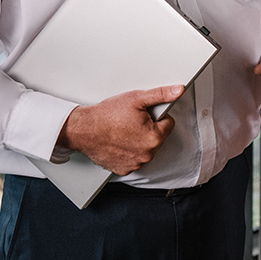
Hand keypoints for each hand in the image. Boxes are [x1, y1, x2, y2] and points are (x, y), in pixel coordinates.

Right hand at [57, 85, 182, 174]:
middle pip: (157, 137)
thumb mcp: (137, 98)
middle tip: (131, 122)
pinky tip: (118, 142)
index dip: (156, 116)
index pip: (168, 123)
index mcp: (154, 137)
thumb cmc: (106, 115)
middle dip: (148, 129)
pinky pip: (133, 159)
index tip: (143, 115)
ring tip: (123, 131)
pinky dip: (128, 152)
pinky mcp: (123, 169)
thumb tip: (178, 90)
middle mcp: (147, 154)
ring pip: (146, 149)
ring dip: (139, 141)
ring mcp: (135, 163)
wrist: (82, 129)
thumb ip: (161, 94)